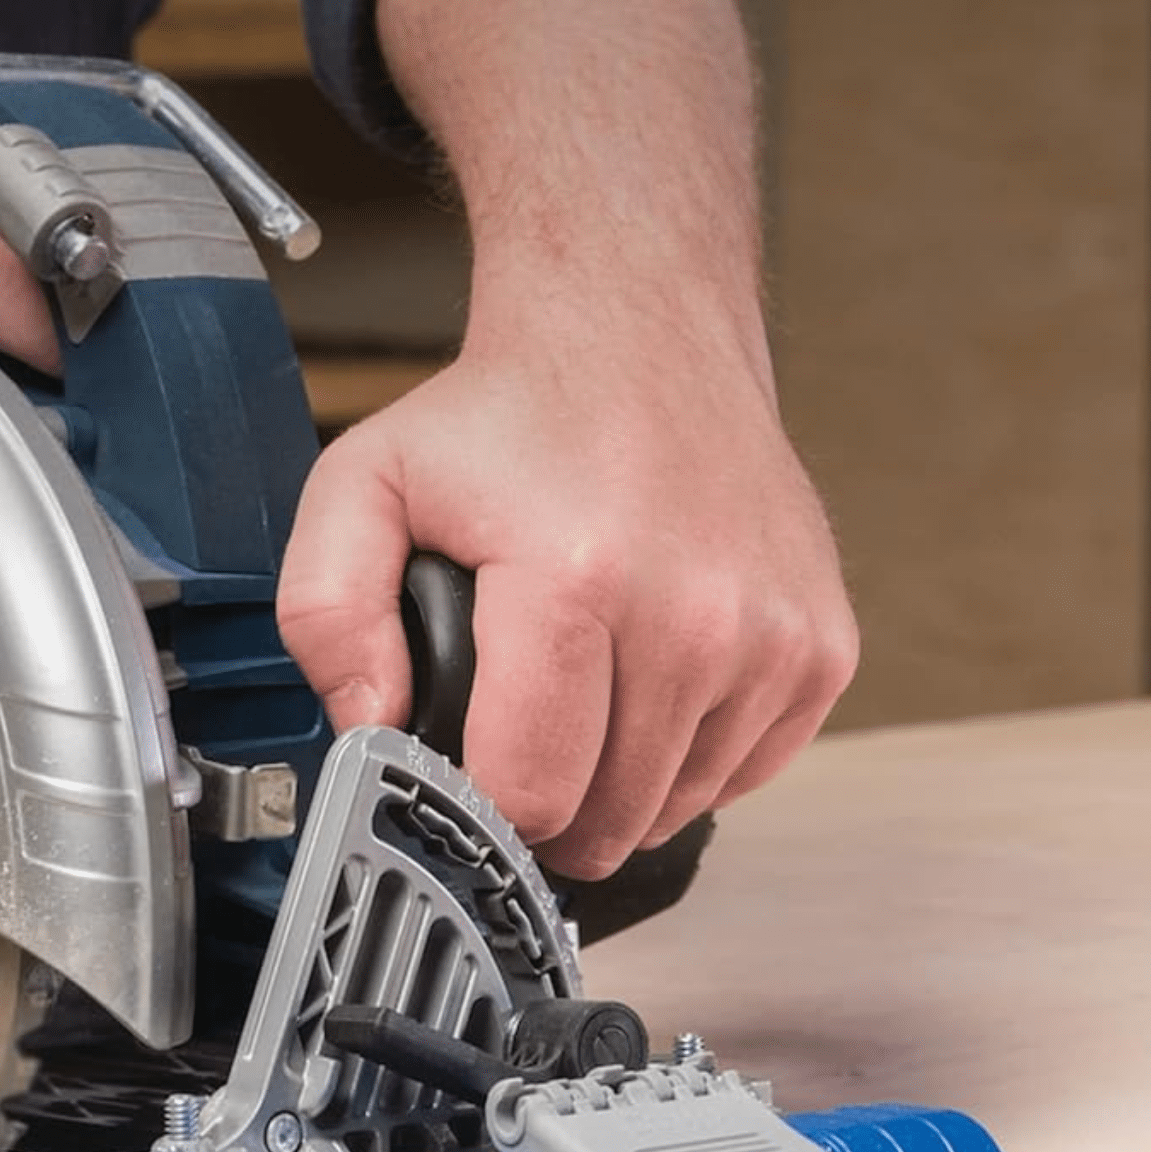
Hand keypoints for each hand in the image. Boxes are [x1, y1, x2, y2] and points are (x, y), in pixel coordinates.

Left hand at [276, 307, 857, 881]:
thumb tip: (372, 728)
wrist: (644, 332)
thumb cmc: (513, 415)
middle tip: (522, 727)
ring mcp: (773, 638)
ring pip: (678, 808)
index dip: (483, 801)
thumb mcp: (366, 483)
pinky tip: (658, 677)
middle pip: (609, 819)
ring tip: (592, 686)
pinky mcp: (823, 650)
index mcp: (577, 580)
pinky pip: (744, 772)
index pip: (533, 792)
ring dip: (625, 780)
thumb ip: (327, 614)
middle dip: (552, 801)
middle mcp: (695, 616)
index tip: (470, 762)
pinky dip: (694, 754)